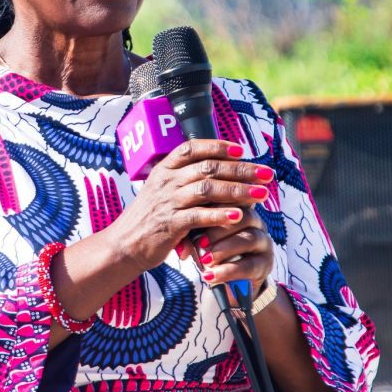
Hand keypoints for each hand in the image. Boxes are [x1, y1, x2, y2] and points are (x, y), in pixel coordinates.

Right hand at [107, 139, 274, 272]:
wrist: (125, 244)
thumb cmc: (152, 217)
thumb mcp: (164, 190)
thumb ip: (187, 179)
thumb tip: (223, 170)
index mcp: (165, 169)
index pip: (193, 148)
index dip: (219, 146)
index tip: (242, 150)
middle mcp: (166, 181)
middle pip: (209, 168)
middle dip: (242, 170)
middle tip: (267, 174)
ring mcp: (167, 202)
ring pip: (208, 189)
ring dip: (238, 191)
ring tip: (261, 194)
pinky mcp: (170, 225)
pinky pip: (199, 216)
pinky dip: (220, 215)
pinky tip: (239, 216)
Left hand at [180, 208, 273, 297]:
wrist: (231, 281)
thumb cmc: (214, 253)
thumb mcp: (202, 241)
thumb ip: (193, 236)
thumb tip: (181, 249)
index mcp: (241, 208)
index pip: (232, 199)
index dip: (216, 206)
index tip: (196, 213)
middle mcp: (257, 222)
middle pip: (244, 216)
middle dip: (220, 228)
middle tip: (201, 242)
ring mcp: (264, 242)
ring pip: (248, 239)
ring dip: (224, 250)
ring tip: (205, 261)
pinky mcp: (266, 264)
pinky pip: (249, 265)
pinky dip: (227, 271)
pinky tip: (210, 276)